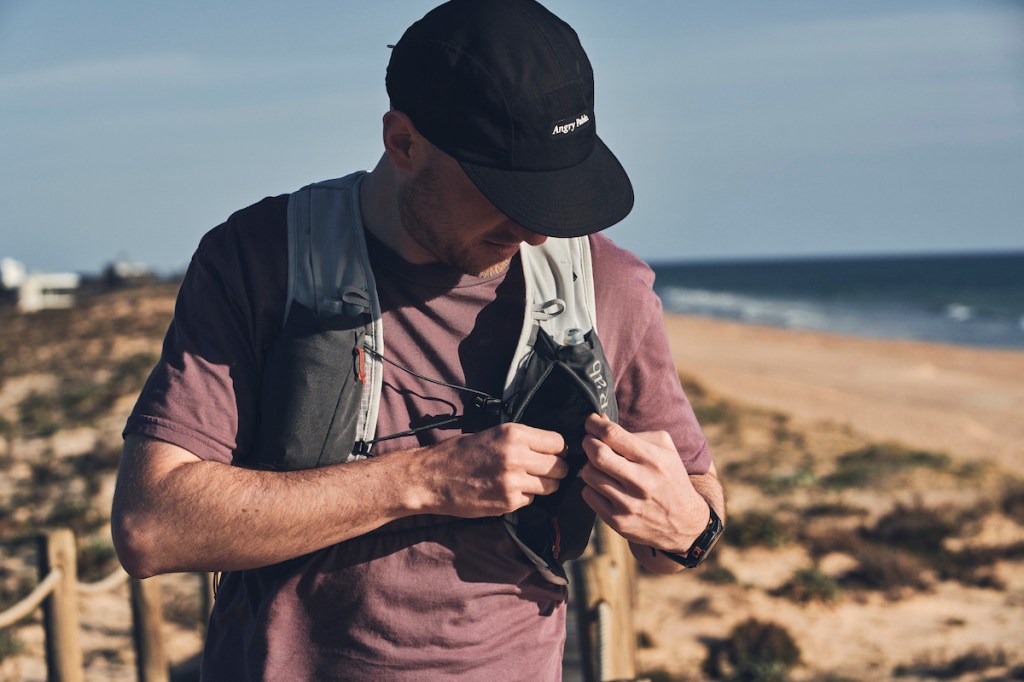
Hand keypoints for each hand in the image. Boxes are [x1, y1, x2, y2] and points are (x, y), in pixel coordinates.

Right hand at [414, 423, 567, 517]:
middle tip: (544, 470)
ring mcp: (513, 482)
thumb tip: (551, 448)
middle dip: (556, 469)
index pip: (558, 443)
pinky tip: (508, 491)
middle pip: (560, 466)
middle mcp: (516, 456)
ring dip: (543, 485)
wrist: (431, 477)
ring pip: (551, 486)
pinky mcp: (508, 502)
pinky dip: (525, 497)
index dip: (558, 449)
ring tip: (526, 481)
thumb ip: (521, 440)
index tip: (553, 453)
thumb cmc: (460, 453)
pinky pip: (532, 500)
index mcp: (514, 434)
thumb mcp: (492, 433)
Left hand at [580, 414, 708, 551]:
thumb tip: (601, 421)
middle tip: (591, 441)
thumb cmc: (670, 478)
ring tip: (601, 465)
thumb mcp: (665, 450)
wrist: (685, 523)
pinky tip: (605, 485)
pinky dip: (592, 486)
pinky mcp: (617, 521)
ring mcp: (627, 504)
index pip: (613, 435)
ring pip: (589, 474)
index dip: (595, 425)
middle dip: (588, 442)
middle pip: (596, 454)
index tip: (591, 422)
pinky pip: (588, 494)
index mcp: (653, 460)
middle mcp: (640, 482)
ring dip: (589, 465)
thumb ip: (635, 433)